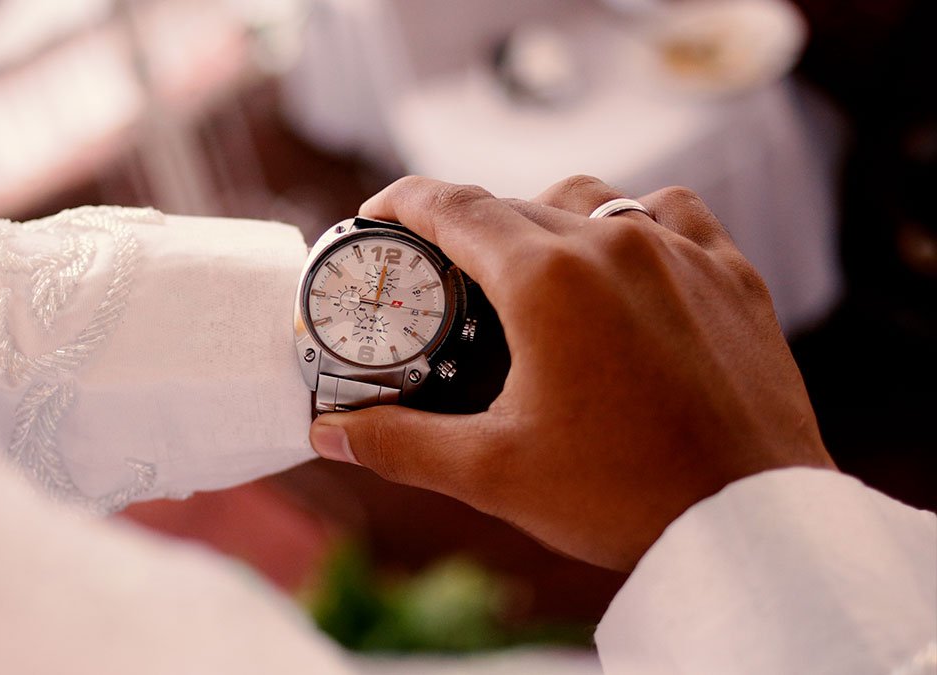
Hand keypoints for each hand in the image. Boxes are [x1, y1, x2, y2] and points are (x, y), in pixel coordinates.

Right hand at [308, 175, 833, 570]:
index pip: (453, 207)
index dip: (402, 203)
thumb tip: (331, 433)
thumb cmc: (623, 497)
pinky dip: (633, 221)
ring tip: (530, 267)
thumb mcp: (493, 473)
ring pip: (592, 197)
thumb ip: (401, 442)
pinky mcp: (731, 274)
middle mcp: (614, 243)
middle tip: (444, 274)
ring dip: (547, 217)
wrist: (750, 523)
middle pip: (514, 204)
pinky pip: (671, 213)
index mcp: (548, 279)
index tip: (378, 216)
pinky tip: (624, 258)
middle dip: (467, 228)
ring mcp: (681, 251)